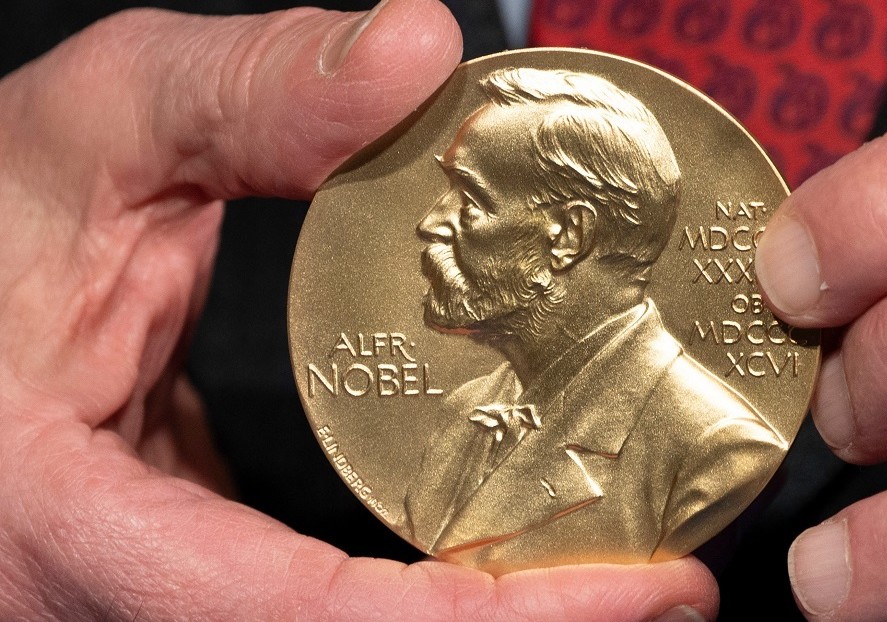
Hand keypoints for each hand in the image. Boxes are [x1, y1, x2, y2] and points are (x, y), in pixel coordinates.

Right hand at [0, 3, 717, 619]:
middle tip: (668, 590)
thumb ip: (240, 93)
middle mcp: (105, 601)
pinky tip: (502, 543)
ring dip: (486, 621)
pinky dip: (424, 595)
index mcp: (71, 529)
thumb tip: (415, 53)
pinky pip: (312, 611)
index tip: (646, 592)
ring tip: (616, 573)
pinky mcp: (176, 569)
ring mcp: (141, 598)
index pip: (309, 619)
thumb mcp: (83, 137)